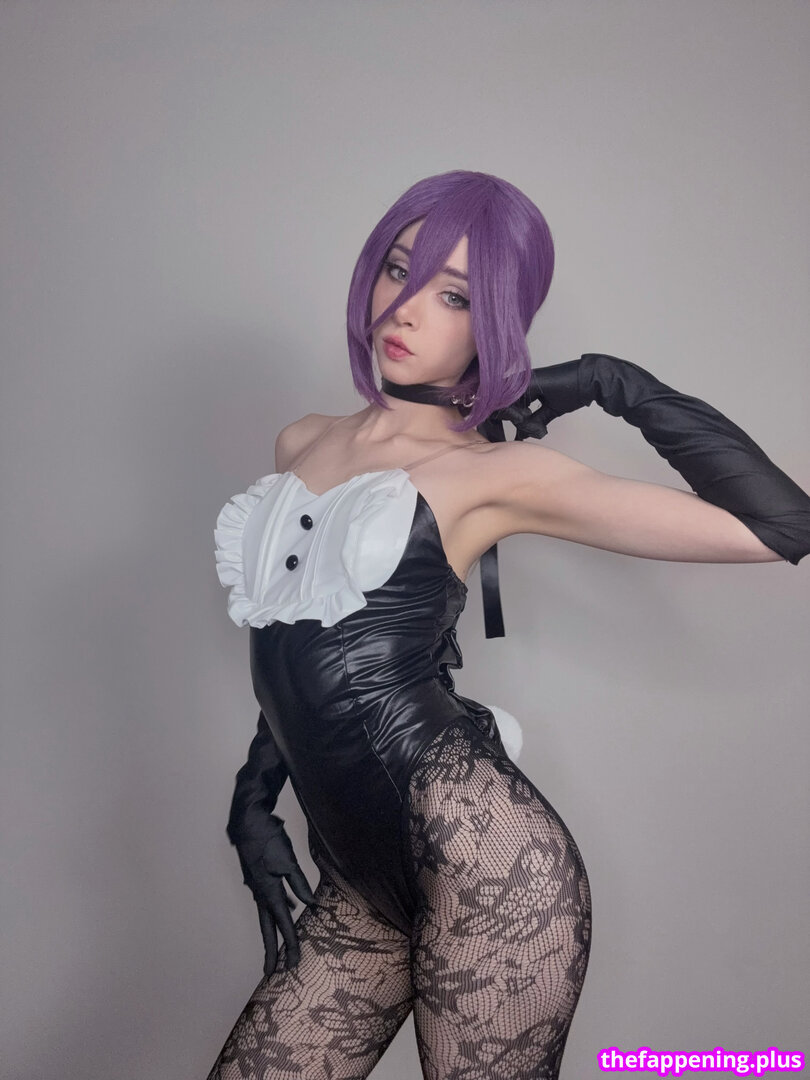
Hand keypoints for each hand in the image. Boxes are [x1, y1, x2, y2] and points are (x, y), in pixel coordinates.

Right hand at [236, 814, 317, 974]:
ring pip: (267, 914)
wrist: (247, 818)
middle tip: (273, 972)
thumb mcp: (287, 860)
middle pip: (267, 928)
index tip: (293, 964)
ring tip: (280, 948)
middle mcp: (260, 892)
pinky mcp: (258, 876)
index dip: (290, 945)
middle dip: (272, 951)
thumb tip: (309, 905)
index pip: (282, 924)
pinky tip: (289, 907)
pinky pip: (268, 899)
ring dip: (274, 931)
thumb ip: (299, 883)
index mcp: (268, 891)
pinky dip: (277, 908)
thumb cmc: (267, 837)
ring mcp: (257, 884)